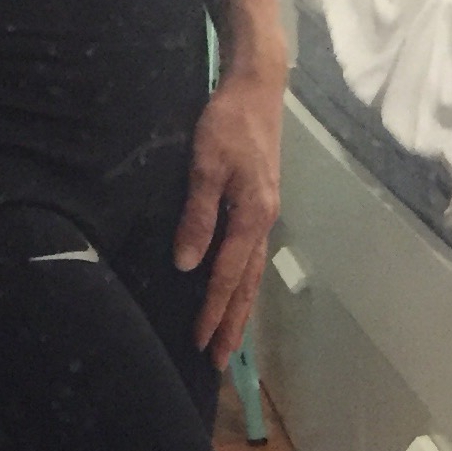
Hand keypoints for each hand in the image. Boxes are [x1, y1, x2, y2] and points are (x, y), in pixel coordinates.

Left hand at [173, 64, 286, 368]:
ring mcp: (264, 215)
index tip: (199, 342)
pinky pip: (251, 257)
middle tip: (218, 362)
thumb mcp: (205, 165)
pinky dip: (242, 284)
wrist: (258, 88)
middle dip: (232, 325)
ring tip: (228, 340)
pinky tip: (233, 293)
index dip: (212, 311)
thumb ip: (198, 214)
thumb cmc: (227, 122)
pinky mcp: (259, 206)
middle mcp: (263, 223)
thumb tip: (187, 263)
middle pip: (246, 285)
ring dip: (239, 310)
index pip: (226, 276)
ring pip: (251, 274)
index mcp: (252, 217)